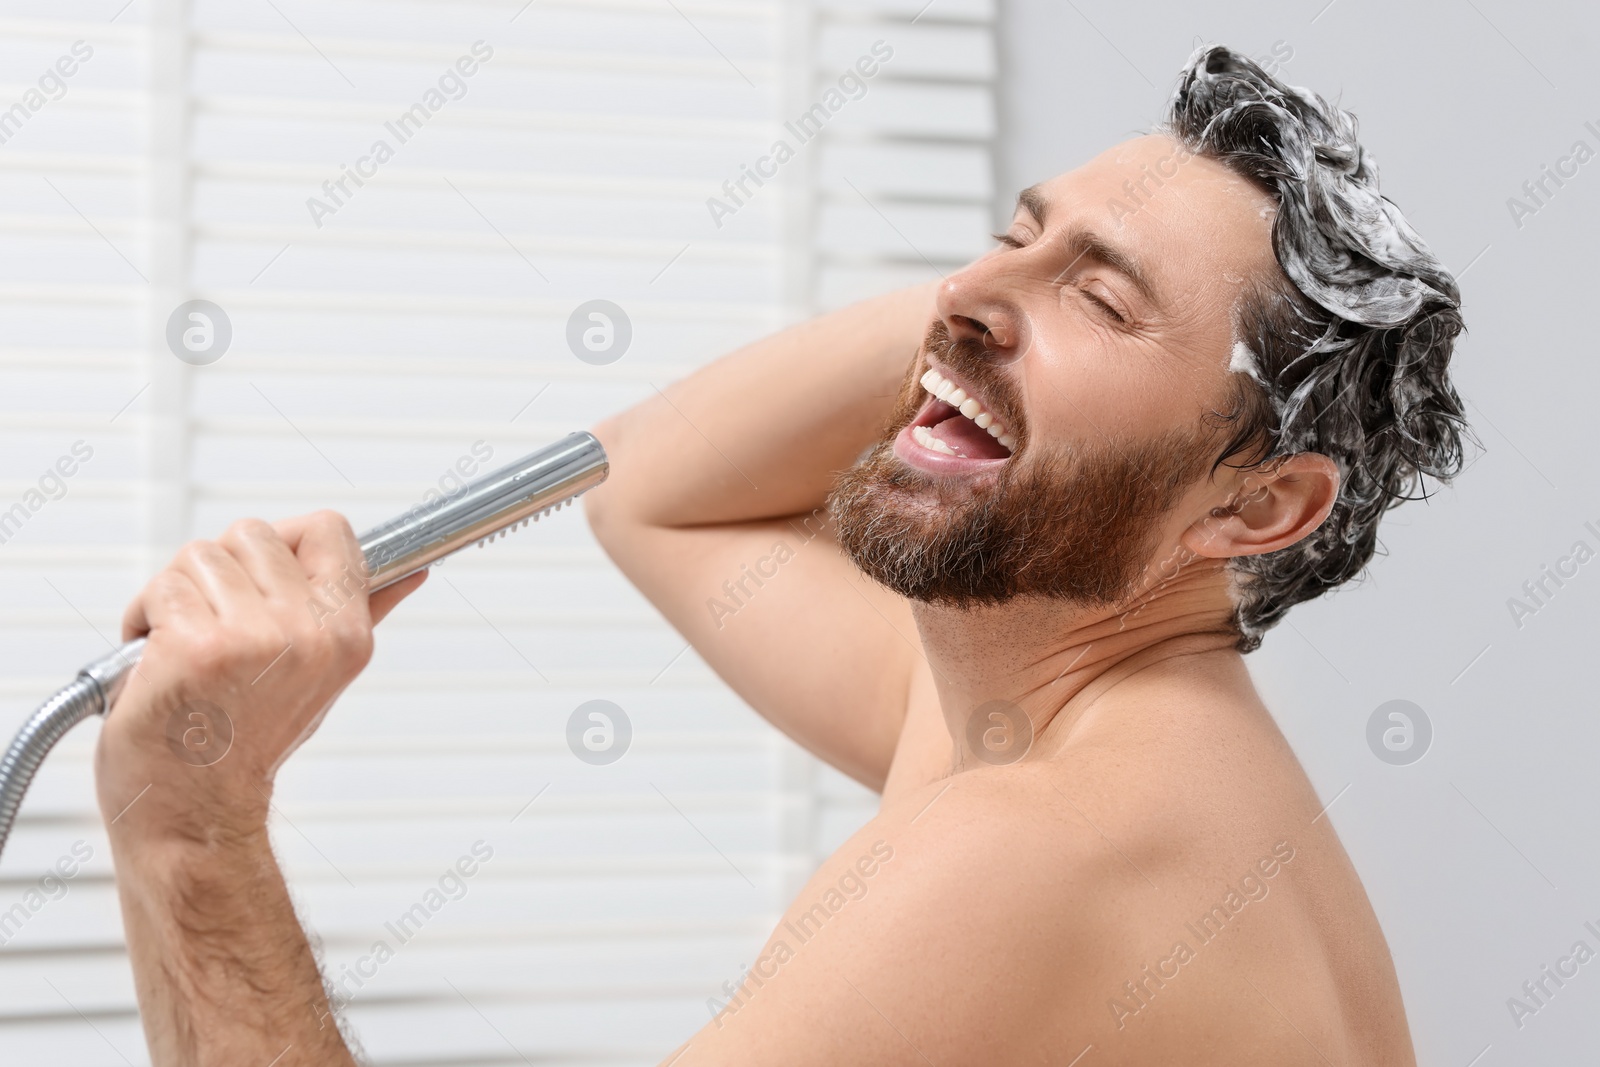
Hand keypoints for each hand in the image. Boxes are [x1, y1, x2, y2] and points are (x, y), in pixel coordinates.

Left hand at [93, 511, 427, 849]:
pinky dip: (142, 618)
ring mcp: (250, 639)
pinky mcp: (193, 648)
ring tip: (182, 643)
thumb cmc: (251, 742)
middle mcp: (308, 634)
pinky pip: (160, 589)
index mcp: (347, 634)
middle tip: (214, 622)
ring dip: (176, 593)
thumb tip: (411, 571)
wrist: (197, 808)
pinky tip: (155, 657)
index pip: (329, 529)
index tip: (264, 572)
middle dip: (219, 570)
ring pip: (198, 555)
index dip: (287, 540)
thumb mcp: (325, 676)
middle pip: (251, 533)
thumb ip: (365, 612)